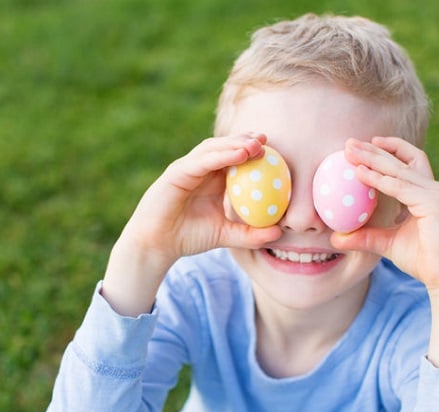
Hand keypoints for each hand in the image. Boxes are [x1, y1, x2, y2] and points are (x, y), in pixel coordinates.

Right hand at [121, 133, 282, 262]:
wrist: (158, 245)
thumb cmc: (190, 237)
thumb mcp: (226, 235)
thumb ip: (251, 234)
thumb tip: (280, 232)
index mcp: (213, 178)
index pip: (235, 157)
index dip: (254, 150)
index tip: (275, 150)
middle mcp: (201, 169)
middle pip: (225, 146)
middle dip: (246, 139)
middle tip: (266, 139)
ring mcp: (188, 168)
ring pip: (213, 148)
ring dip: (235, 143)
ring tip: (256, 144)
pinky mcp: (177, 172)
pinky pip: (201, 161)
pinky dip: (221, 155)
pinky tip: (239, 154)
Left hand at [330, 137, 438, 291]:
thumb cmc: (424, 261)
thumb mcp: (388, 244)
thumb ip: (365, 236)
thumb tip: (336, 238)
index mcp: (429, 194)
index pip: (409, 164)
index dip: (387, 151)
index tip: (364, 145)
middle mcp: (436, 189)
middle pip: (402, 160)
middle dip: (374, 149)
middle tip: (349, 143)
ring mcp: (438, 194)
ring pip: (400, 170)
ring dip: (373, 159)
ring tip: (350, 152)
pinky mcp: (435, 202)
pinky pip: (401, 188)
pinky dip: (379, 180)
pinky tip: (360, 173)